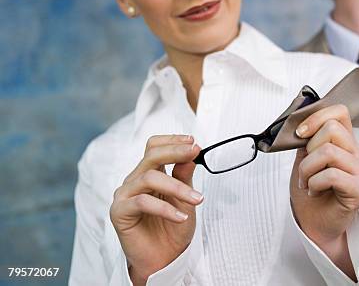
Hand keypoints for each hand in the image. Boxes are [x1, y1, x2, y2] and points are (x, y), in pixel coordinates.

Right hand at [110, 134, 202, 284]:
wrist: (165, 259)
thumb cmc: (173, 228)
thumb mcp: (185, 198)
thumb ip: (184, 175)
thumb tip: (192, 152)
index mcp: (149, 173)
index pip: (154, 147)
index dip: (172, 140)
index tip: (193, 142)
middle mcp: (135, 181)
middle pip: (151, 156)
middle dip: (175, 152)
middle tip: (194, 153)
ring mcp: (125, 195)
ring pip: (149, 178)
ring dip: (177, 187)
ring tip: (196, 199)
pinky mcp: (119, 212)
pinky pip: (142, 202)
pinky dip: (165, 208)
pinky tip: (181, 217)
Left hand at [290, 104, 358, 278]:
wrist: (313, 224)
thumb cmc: (310, 193)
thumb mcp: (304, 159)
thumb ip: (307, 140)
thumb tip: (300, 123)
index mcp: (345, 142)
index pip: (340, 112)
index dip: (317, 117)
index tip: (300, 133)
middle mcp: (356, 153)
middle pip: (333, 129)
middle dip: (309, 148)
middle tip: (306, 168)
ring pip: (329, 152)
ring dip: (308, 169)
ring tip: (307, 181)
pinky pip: (331, 174)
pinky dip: (315, 183)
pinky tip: (315, 191)